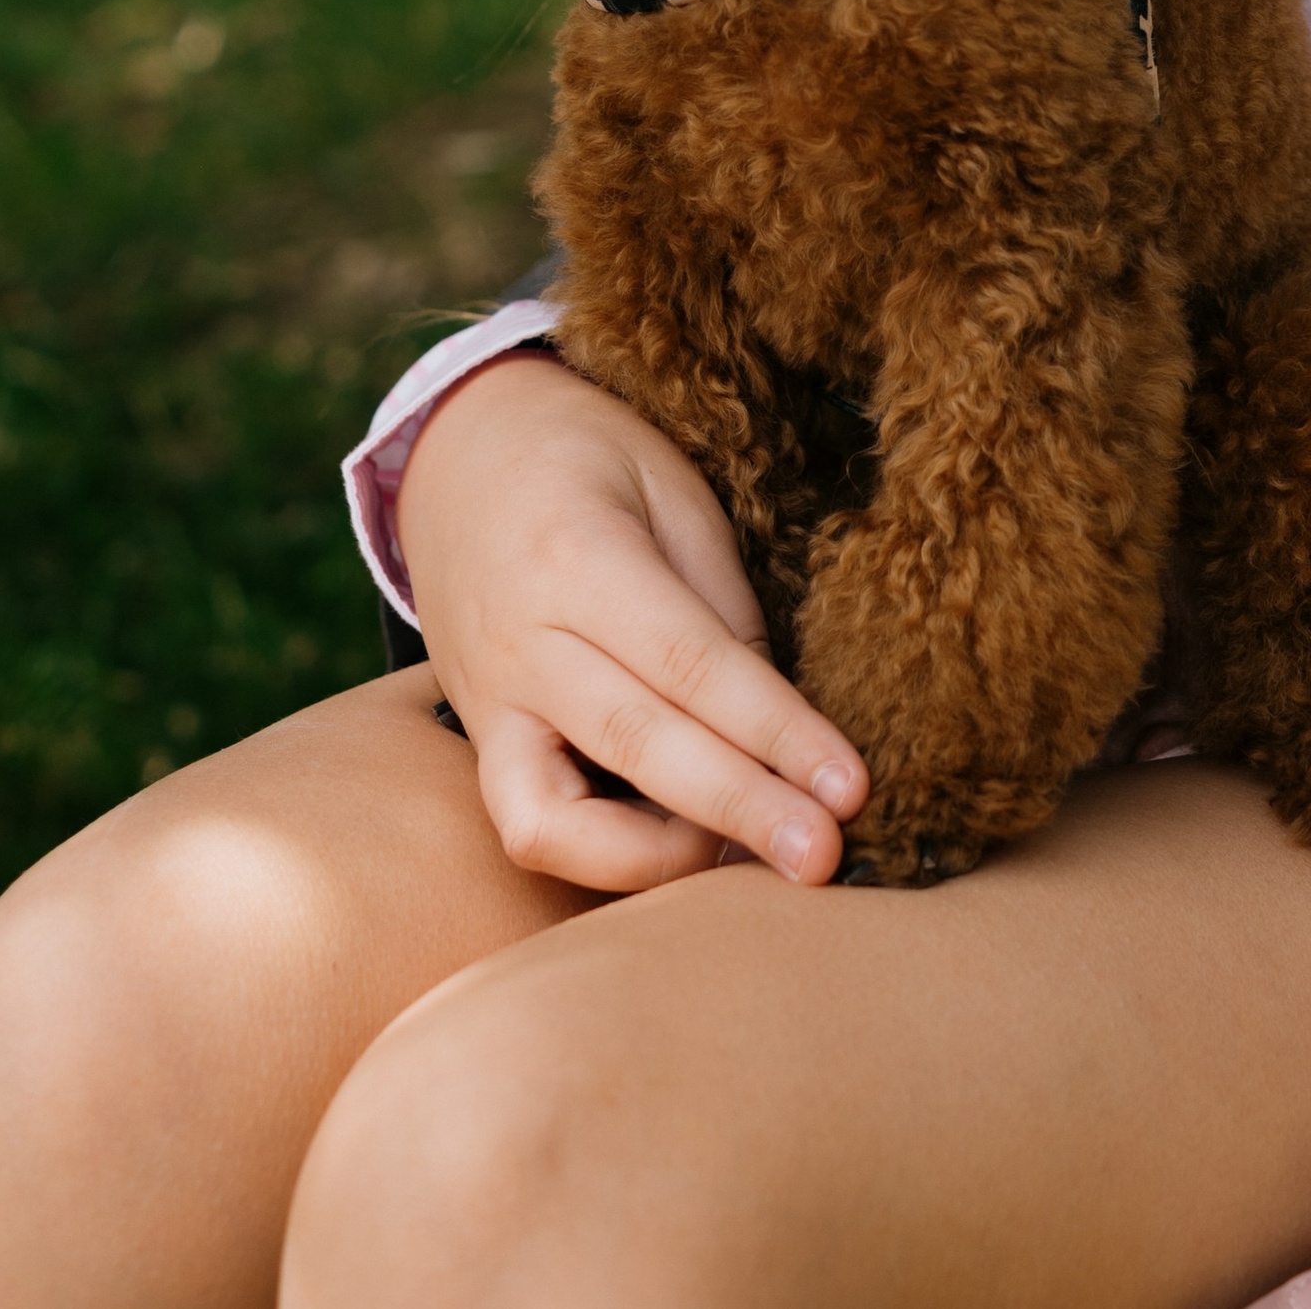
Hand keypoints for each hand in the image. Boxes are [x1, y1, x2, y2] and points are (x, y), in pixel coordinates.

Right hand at [397, 350, 869, 892]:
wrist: (461, 452)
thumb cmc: (586, 459)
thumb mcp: (671, 490)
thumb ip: (720, 606)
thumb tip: (777, 728)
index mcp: (577, 556)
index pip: (690, 664)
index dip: (776, 732)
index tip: (849, 788)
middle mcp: (520, 643)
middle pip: (639, 745)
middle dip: (741, 809)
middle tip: (823, 857)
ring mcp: (487, 704)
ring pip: (556, 818)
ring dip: (661, 859)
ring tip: (748, 858)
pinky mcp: (479, 741)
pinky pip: (528, 826)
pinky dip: (604, 855)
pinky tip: (682, 844)